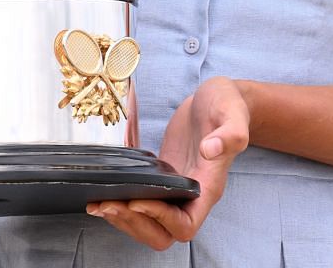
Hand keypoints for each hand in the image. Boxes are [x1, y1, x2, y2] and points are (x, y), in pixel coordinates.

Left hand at [88, 77, 249, 249]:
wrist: (217, 99)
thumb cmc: (228, 105)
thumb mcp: (232, 111)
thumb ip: (230, 133)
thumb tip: (210, 149)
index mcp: (209, 187)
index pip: (185, 224)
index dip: (161, 219)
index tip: (138, 200)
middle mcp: (192, 196)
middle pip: (164, 234)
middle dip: (135, 224)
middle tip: (109, 204)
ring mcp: (176, 189)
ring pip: (150, 224)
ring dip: (124, 220)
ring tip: (99, 205)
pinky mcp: (162, 177)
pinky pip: (142, 203)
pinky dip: (122, 206)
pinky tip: (101, 196)